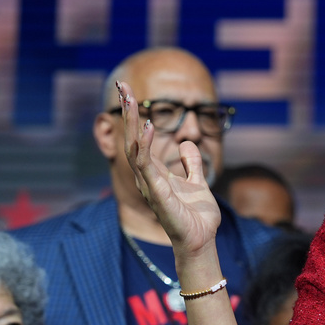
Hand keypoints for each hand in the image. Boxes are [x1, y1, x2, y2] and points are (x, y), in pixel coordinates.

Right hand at [117, 81, 220, 255]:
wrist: (202, 240)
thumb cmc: (197, 216)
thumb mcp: (198, 182)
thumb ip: (191, 164)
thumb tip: (187, 142)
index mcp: (156, 172)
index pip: (141, 138)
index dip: (136, 115)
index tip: (130, 92)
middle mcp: (148, 176)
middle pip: (133, 137)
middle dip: (128, 111)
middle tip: (122, 85)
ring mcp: (150, 184)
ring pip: (135, 146)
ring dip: (133, 121)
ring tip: (130, 98)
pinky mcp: (156, 192)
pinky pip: (147, 164)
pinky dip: (147, 145)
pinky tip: (149, 126)